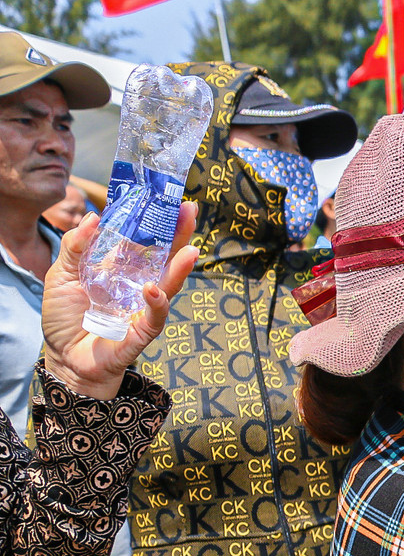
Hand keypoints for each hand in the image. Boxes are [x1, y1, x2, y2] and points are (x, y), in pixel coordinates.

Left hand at [42, 203, 198, 399]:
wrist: (63, 357)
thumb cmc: (64, 318)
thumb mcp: (60, 275)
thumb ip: (75, 247)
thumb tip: (93, 216)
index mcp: (120, 268)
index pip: (142, 240)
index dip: (155, 221)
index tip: (166, 198)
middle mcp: (137, 285)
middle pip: (164, 257)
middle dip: (179, 235)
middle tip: (190, 211)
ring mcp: (143, 308)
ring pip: (168, 285)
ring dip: (181, 268)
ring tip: (192, 249)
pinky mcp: (142, 332)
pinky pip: (155, 317)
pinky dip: (157, 303)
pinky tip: (154, 289)